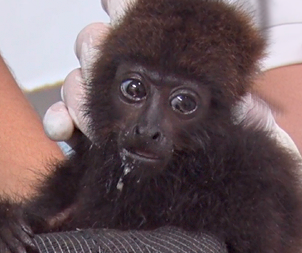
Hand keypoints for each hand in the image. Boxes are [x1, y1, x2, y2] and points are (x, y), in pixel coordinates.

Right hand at [42, 0, 301, 183]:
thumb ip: (240, 105)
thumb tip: (243, 100)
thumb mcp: (238, 118)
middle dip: (98, 56)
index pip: (127, 9)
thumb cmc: (218, 144)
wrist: (196, 185)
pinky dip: (58, 121)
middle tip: (124, 81)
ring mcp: (98, 99)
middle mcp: (122, 68)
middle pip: (92, 42)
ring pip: (73, 79)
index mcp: (155, 52)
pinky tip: (64, 131)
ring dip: (80, 97)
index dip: (120, 4)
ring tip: (99, 126)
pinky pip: (58, 117)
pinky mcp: (82, 130)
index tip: (124, 9)